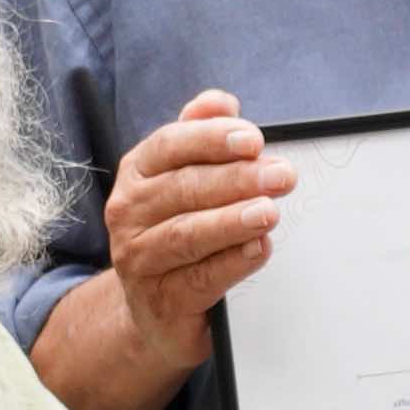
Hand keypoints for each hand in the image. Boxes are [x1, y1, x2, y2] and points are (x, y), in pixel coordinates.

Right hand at [96, 92, 286, 357]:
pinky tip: (259, 249)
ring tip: (269, 212)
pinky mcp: (160, 298)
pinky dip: (232, 263)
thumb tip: (221, 101)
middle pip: (183, 188)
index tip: (252, 139)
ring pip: (187, 234)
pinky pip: (199, 277)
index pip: (169, 146)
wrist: (155, 307)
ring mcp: (139, 257)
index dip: (210, 140)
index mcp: (138, 173)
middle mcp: (129, 212)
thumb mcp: (184, 179)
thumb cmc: (177, 231)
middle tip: (281, 175)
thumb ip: (201, 137)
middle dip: (236, 179)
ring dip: (232, 220)